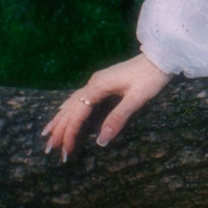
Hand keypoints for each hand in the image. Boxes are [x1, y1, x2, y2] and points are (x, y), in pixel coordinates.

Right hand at [42, 53, 169, 159]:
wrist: (160, 57)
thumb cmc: (151, 78)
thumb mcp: (136, 99)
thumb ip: (118, 118)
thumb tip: (100, 141)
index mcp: (98, 87)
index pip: (77, 114)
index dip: (69, 133)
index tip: (65, 151)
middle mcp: (93, 83)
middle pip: (70, 109)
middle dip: (59, 129)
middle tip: (48, 149)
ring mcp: (96, 81)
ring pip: (72, 102)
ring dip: (60, 119)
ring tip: (47, 134)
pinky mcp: (102, 82)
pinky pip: (78, 97)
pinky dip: (68, 108)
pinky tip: (62, 111)